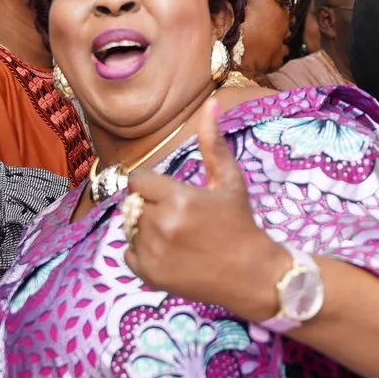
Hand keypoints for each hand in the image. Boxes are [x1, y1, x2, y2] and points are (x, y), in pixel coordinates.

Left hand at [122, 102, 286, 318]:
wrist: (251, 275)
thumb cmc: (241, 223)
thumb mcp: (230, 181)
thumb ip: (213, 143)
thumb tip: (211, 102)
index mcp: (179, 198)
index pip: (138, 180)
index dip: (154, 185)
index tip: (173, 194)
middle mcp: (161, 225)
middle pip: (133, 203)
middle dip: (151, 206)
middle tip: (179, 217)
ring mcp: (153, 252)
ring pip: (129, 227)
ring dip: (145, 227)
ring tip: (175, 234)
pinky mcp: (149, 274)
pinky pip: (127, 252)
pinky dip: (142, 252)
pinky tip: (168, 252)